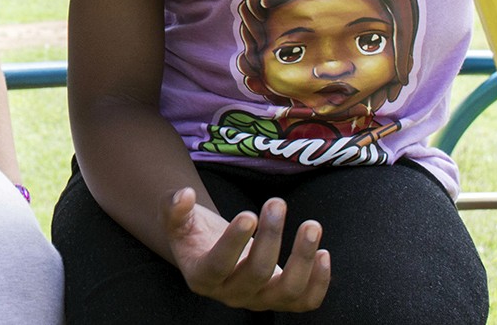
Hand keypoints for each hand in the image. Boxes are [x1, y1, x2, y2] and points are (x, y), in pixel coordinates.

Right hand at [164, 188, 331, 312]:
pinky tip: (323, 251)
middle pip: (256, 273)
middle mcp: (231, 295)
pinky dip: (319, 281)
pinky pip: (306, 301)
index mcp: (202, 276)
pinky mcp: (281, 301)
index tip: (249, 214)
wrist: (210, 254)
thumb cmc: (194, 234)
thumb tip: (184, 194)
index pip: (219, 265)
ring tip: (311, 225)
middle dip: (271, 237)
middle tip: (277, 202)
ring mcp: (259, 301)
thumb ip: (173, 207)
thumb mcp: (176, 219)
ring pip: (288, 291)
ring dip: (303, 258)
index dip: (234, 242)